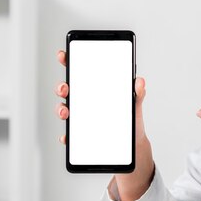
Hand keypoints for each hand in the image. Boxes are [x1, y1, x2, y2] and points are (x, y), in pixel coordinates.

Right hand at [54, 49, 153, 200]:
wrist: (133, 146)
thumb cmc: (131, 120)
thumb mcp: (135, 106)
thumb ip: (138, 93)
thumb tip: (140, 81)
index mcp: (96, 89)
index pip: (80, 72)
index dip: (69, 61)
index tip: (63, 55)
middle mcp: (85, 102)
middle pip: (68, 90)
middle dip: (62, 86)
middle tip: (66, 88)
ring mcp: (81, 118)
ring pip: (64, 110)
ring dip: (60, 110)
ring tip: (66, 113)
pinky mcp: (80, 136)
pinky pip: (70, 135)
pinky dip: (67, 135)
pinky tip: (67, 136)